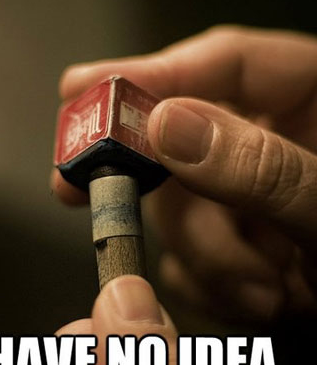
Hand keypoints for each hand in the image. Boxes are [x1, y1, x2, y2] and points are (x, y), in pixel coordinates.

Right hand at [52, 26, 316, 321]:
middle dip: (148, 182)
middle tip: (73, 187)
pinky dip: (212, 287)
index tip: (81, 89)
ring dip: (208, 259)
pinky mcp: (240, 244)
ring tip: (263, 292)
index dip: (149, 73)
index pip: (223, 64)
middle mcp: (274, 142)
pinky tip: (257, 300)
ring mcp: (251, 196)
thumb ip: (263, 168)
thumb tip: (165, 126)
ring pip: (182, 211)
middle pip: (182, 139)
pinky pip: (192, 258)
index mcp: (315, 100)